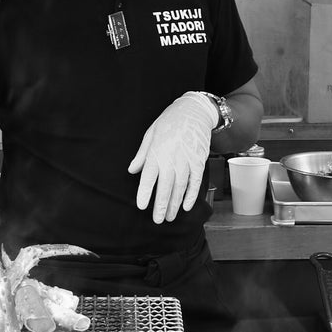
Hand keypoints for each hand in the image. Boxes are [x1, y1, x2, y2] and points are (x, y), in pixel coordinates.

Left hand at [127, 91, 217, 223]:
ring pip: (180, 188)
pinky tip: (186, 206)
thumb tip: (132, 170)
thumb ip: (142, 154)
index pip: (148, 178)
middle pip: (165, 187)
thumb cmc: (169, 122)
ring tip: (169, 217)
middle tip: (157, 220)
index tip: (142, 207)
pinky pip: (195, 182)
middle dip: (160, 206)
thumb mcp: (150, 134)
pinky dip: (191, 195)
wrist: (193, 111)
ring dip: (174, 204)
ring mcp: (186, 161)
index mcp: (156, 152)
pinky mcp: (199, 161)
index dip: (145, 194)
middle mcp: (171, 159)